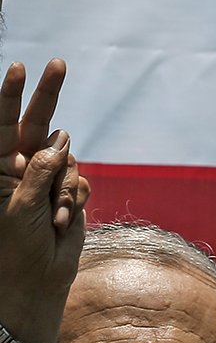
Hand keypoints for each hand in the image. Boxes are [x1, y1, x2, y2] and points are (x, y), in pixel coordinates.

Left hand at [0, 59, 86, 319]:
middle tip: (58, 62)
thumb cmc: (14, 246)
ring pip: (68, 161)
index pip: (2, 123)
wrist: (36, 280)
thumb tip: (60, 137)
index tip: (18, 68)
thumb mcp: (20, 203)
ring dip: (66, 188)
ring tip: (54, 220)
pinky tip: (63, 222)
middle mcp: (20, 167)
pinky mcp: (68, 194)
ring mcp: (45, 180)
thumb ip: (39, 167)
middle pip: (36, 124)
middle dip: (47, 94)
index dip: (10, 96)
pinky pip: (81, 182)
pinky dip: (76, 200)